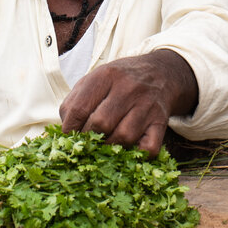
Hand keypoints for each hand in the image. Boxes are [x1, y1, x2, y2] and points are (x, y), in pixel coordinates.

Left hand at [58, 50, 197, 155]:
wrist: (160, 72)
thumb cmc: (120, 80)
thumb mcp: (95, 79)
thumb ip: (75, 101)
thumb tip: (66, 133)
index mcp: (106, 76)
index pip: (79, 109)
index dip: (70, 128)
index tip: (69, 136)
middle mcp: (128, 88)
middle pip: (101, 124)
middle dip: (89, 139)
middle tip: (88, 142)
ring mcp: (147, 106)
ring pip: (123, 138)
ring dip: (110, 147)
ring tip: (105, 144)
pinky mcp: (160, 122)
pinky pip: (148, 148)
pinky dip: (137, 155)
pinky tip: (129, 148)